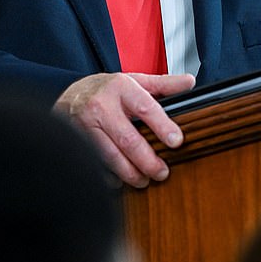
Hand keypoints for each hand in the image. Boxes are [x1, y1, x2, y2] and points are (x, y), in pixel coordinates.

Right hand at [54, 72, 195, 187]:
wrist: (70, 94)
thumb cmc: (106, 89)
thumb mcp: (134, 80)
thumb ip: (163, 84)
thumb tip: (190, 82)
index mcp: (120, 87)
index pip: (145, 108)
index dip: (162, 126)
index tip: (176, 142)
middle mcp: (101, 105)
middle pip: (128, 139)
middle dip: (148, 160)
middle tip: (162, 172)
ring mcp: (85, 124)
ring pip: (111, 156)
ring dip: (130, 173)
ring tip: (144, 180)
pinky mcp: (75, 140)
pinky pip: (95, 164)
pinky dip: (109, 176)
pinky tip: (120, 180)